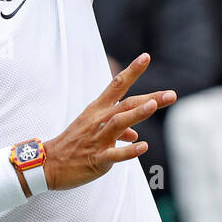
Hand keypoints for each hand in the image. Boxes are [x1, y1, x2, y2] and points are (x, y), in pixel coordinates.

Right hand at [43, 53, 175, 190]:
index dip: (132, 71)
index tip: (146, 57)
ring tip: (153, 105)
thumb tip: (135, 135)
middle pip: (126, 104)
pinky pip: (114, 153)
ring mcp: (98, 139)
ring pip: (119, 123)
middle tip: (172, 94)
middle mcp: (99, 120)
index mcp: (98, 110)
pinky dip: (129, 150)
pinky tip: (143, 146)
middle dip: (150, 98)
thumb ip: (119, 129)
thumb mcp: (94, 130)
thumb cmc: (75, 144)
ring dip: (136, 114)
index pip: (116, 85)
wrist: (49, 163)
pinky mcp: (97, 158)